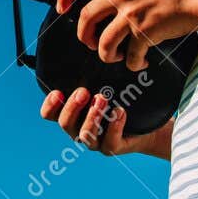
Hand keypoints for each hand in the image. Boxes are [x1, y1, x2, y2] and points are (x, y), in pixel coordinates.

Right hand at [40, 87, 171, 157]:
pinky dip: (114, 126)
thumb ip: (91, 76)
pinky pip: (109, 143)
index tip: (58, 92)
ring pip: (85, 135)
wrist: (147, 124)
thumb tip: (86, 51)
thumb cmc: (120, 99)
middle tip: (83, 92)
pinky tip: (120, 111)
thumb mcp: (104, 86)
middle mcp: (79, 129)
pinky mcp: (113, 147)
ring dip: (92, 116)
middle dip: (72, 107)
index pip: (50, 115)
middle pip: (65, 123)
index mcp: (72, 115)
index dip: (50, 105)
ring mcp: (95, 141)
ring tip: (102, 98)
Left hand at [56, 0, 197, 70]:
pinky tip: (141, 63)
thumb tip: (102, 5)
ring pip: (104, 42)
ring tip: (115, 57)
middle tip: (90, 43)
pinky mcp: (145, 31)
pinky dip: (134, 64)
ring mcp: (133, 12)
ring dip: (106, 54)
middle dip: (84, 36)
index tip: (61, 9)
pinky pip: (130, 56)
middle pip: (86, 17)